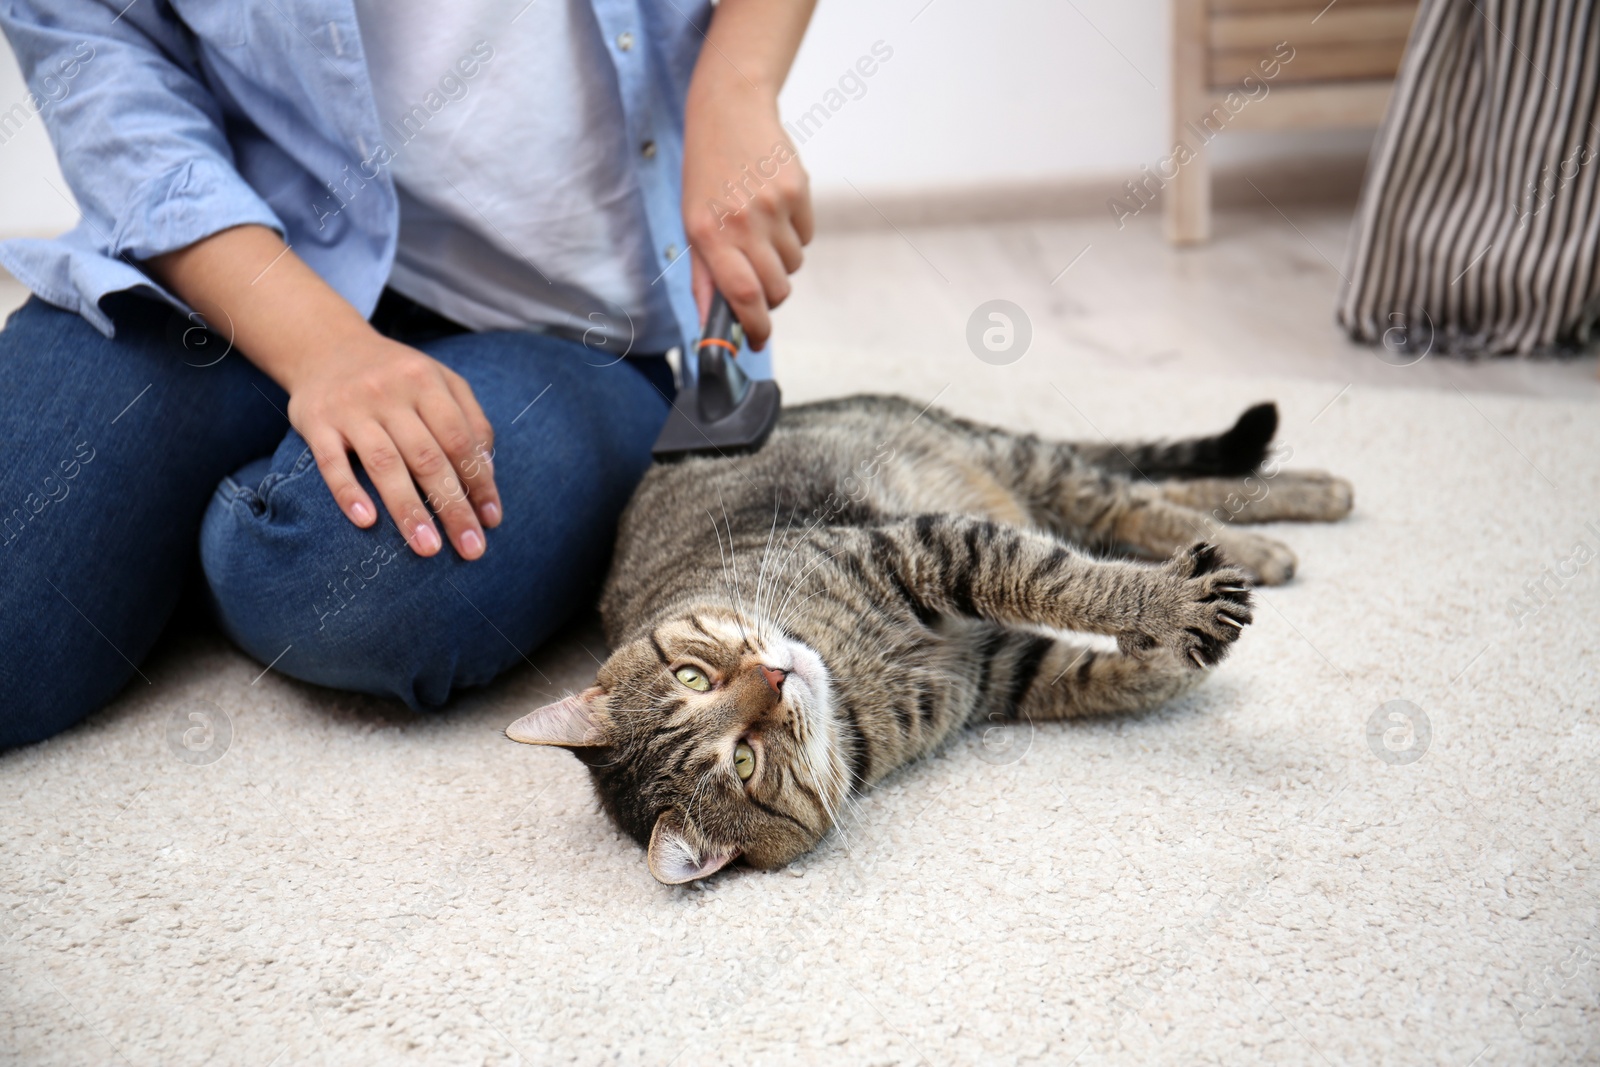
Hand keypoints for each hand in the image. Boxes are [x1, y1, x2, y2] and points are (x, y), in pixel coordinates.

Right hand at [146, 225, 500, 560]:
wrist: (324, 345)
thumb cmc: (395, 375)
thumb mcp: (439, 381)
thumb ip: (469, 420)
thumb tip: (488, 473)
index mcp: (427, 382)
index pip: (460, 440)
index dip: (479, 482)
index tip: (492, 521)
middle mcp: (391, 394)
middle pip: (428, 458)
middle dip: (453, 507)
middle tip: (471, 549)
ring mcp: (351, 409)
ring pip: (385, 464)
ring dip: (409, 510)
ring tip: (428, 549)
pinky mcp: (316, 423)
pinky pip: (332, 462)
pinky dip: (348, 492)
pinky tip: (367, 522)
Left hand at [681, 8, 815, 348]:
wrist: (729, 111)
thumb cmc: (707, 174)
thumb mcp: (693, 224)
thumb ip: (704, 277)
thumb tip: (709, 324)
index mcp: (710, 234)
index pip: (741, 295)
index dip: (755, 327)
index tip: (759, 342)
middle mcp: (743, 222)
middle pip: (776, 289)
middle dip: (770, 296)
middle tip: (757, 278)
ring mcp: (774, 205)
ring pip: (793, 265)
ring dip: (781, 261)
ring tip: (761, 230)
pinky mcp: (799, 190)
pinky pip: (807, 237)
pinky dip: (795, 235)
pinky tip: (775, 210)